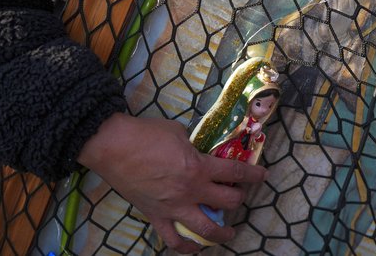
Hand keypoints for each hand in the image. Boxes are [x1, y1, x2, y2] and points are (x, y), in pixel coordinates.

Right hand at [77, 112, 266, 253]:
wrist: (113, 146)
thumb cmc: (146, 134)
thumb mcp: (179, 133)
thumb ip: (194, 145)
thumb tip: (199, 151)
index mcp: (198, 168)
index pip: (235, 172)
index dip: (253, 174)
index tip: (262, 175)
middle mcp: (190, 192)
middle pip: (227, 201)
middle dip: (239, 198)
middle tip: (239, 194)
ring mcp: (173, 208)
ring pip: (206, 230)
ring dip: (222, 233)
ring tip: (229, 233)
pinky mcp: (156, 216)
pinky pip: (173, 240)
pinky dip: (187, 247)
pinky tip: (195, 247)